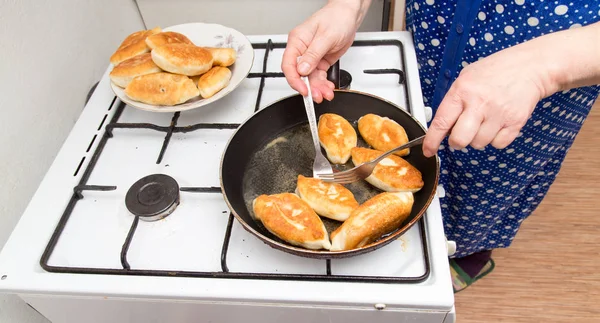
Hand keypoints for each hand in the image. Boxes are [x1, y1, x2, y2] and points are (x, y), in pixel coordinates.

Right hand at [281, 0, 369, 102]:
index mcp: (297, 41)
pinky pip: (319, 76)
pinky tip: (328, 88)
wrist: (349, 15)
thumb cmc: (337, 18)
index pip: (289, 65)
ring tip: (326, 93)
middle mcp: (302, 50)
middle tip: (317, 96)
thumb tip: (302, 69)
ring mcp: (311, 57)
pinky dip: (323, 84)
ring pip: (310, 78)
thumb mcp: (326, 36)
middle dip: (309, 87)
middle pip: (300, 75)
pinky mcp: (320, 61)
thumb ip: (313, 54)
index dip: (294, 80)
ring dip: (318, 88)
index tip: (303, 90)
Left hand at [422, 43, 553, 156]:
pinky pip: (498, 144)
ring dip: (478, 138)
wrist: (529, 67)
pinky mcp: (515, 122)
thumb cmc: (496, 71)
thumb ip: (454, 100)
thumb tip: (442, 125)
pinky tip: (497, 124)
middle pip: (460, 140)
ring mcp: (498, 114)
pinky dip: (495, 139)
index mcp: (462, 91)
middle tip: (460, 134)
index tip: (428, 150)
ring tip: (484, 121)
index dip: (432, 140)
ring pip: (479, 144)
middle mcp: (479, 104)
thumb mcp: (466, 77)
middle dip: (456, 142)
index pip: (441, 122)